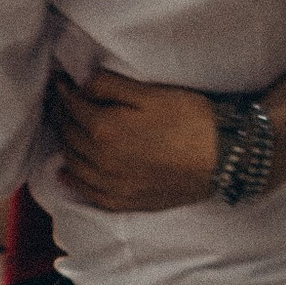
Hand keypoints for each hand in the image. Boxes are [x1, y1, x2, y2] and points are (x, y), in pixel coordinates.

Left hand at [48, 67, 224, 212]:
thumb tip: (82, 85)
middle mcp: (102, 161)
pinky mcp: (127, 201)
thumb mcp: (150, 93)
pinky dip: (73, 181)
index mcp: (105, 129)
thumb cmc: (191, 119)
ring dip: (65, 144)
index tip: (61, 83)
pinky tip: (66, 173)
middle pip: (69, 135)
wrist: (223, 157)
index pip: (73, 107)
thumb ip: (110, 86)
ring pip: (74, 163)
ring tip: (65, 129)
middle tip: (61, 103)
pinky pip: (89, 193)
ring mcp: (113, 185)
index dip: (64, 92)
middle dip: (62, 116)